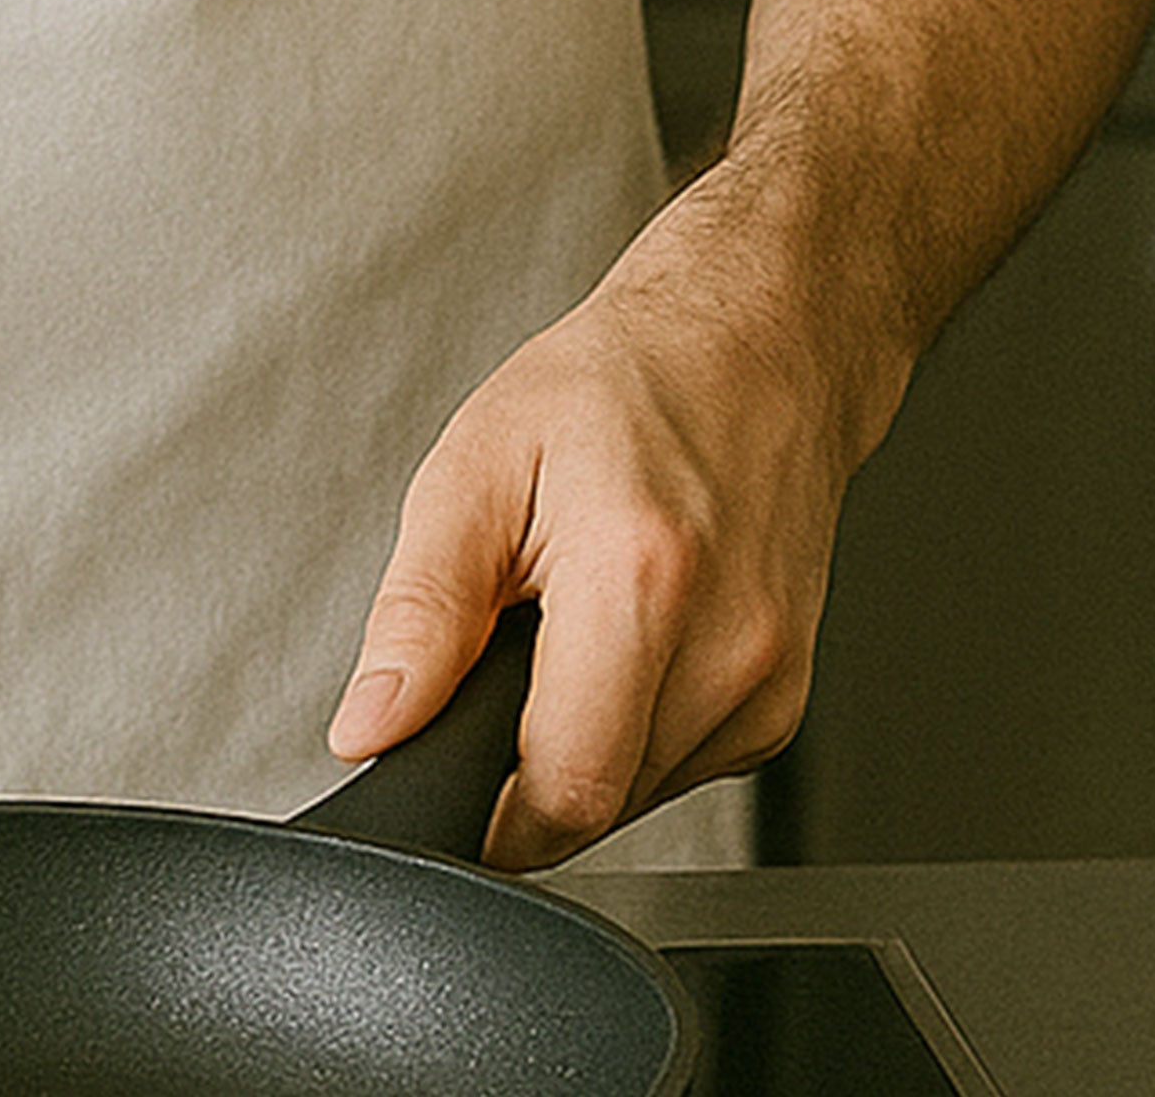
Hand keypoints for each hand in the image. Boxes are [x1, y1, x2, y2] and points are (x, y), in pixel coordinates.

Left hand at [325, 176, 863, 866]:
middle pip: (594, 804)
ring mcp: (771, 683)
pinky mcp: (784, 705)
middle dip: (522, 761)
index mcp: (643, 578)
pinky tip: (623, 639)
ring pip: (635, 798)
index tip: (442, 766)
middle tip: (506, 650)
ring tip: (569, 625)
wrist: (754, 344)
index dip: (482, 810)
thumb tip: (370, 726)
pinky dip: (629, 730)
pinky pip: (677, 769)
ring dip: (578, 744)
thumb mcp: (477, 464)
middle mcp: (728, 646)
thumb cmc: (620, 384)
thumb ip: (418, 612)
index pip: (561, 792)